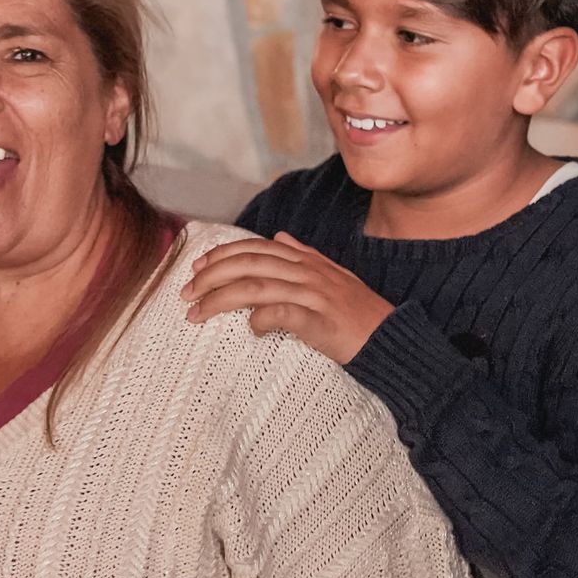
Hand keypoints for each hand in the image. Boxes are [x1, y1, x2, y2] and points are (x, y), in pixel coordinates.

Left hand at [181, 232, 393, 363]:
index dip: (222, 255)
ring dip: (220, 300)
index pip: (255, 248)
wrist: (392, 340)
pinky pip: (282, 313)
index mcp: (307, 261)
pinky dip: (260, 318)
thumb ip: (305, 255)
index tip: (196, 268)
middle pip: (248, 265)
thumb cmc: (359, 313)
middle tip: (186, 293)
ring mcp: (315, 295)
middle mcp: (308, 273)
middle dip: (211, 276)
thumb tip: (279, 237)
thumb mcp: (333, 276)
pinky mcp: (321, 321)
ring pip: (257, 287)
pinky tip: (249, 329)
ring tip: (196, 314)